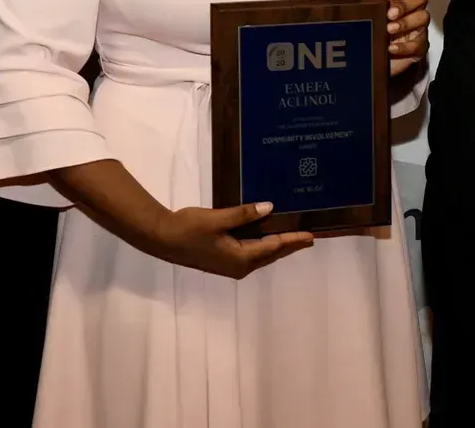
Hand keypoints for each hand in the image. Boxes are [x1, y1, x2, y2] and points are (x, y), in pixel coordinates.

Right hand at [151, 202, 313, 279]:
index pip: (274, 247)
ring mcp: (231, 266)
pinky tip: (266, 239)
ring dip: (277, 247)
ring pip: (261, 256)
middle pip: (271, 255)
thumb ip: (244, 214)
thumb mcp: (218, 218)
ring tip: (292, 239)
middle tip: (308, 239)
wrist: (163, 239)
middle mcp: (239, 266)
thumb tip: (269, 208)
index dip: (293, 240)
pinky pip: (251, 255)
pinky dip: (263, 247)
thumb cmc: (190, 228)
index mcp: (241, 258)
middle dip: (289, 246)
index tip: (311, 236)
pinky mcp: (223, 261)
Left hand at [363, 0, 428, 75]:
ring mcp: (420, 28)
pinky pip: (418, 44)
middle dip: (406, 4)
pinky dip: (404, 46)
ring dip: (406, 22)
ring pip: (423, 17)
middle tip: (390, 14)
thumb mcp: (369, 19)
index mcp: (401, 0)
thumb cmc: (374, 34)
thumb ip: (368, 6)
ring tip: (389, 29)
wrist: (374, 62)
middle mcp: (414, 11)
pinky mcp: (420, 47)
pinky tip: (391, 48)